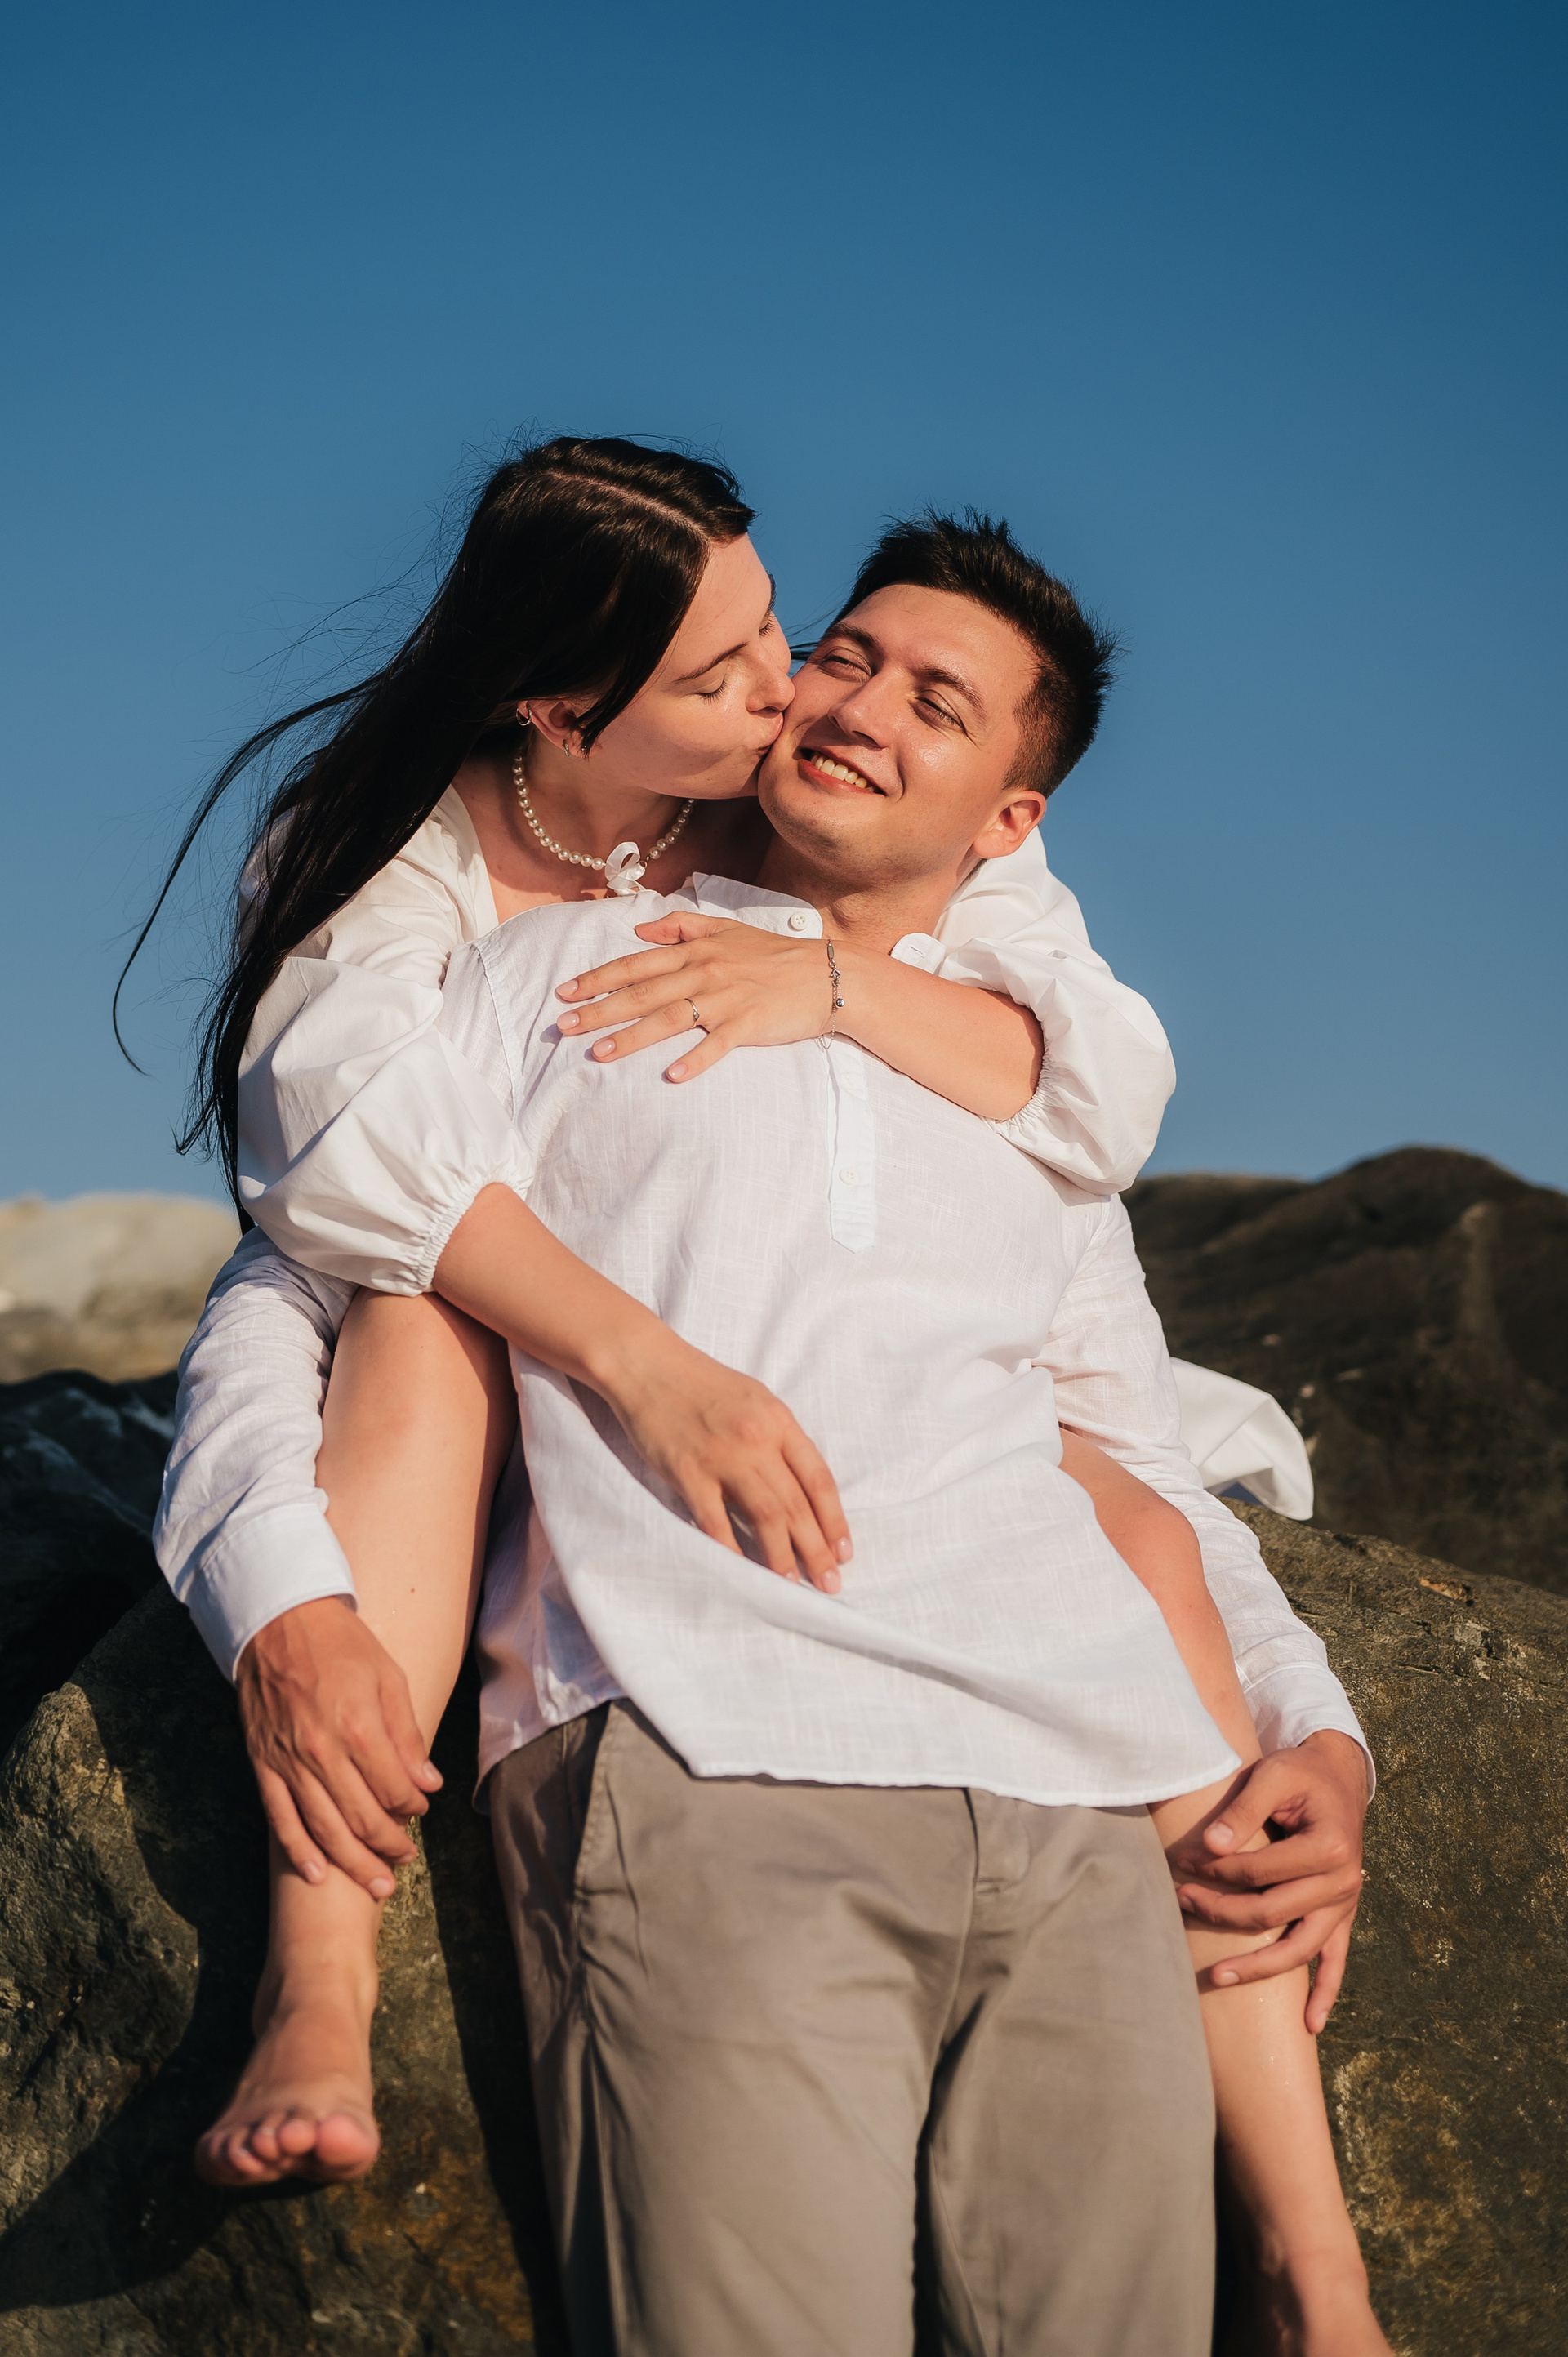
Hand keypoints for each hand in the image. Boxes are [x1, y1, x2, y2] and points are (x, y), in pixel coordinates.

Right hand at [235, 1597, 441, 1895]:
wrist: (278, 1620)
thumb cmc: (341, 1644)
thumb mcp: (388, 1677)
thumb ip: (407, 1734)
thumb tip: (429, 1782)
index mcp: (359, 1727)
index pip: (394, 1789)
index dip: (413, 1806)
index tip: (422, 1808)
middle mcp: (322, 1752)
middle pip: (361, 1818)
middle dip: (389, 1846)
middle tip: (406, 1860)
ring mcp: (289, 1761)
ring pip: (323, 1829)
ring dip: (353, 1863)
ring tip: (377, 1884)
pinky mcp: (263, 1764)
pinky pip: (280, 1818)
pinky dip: (298, 1850)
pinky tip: (316, 1874)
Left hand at [555, 912, 833, 1081]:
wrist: (827, 973)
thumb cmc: (775, 955)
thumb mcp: (728, 929)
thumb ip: (682, 927)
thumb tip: (641, 931)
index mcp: (695, 951)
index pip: (635, 964)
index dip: (598, 978)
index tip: (564, 992)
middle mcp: (704, 972)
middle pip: (642, 992)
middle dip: (599, 1009)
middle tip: (563, 1027)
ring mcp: (727, 998)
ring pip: (670, 1018)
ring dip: (633, 1036)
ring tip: (600, 1053)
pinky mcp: (750, 1022)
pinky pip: (718, 1044)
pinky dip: (696, 1059)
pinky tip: (672, 1076)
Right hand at [603, 1322, 851, 1592]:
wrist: (647, 1365)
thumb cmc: (703, 1383)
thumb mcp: (755, 1400)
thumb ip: (778, 1440)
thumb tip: (801, 1490)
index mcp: (779, 1420)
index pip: (818, 1479)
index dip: (834, 1520)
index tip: (845, 1553)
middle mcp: (757, 1439)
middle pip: (796, 1503)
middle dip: (817, 1549)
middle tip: (831, 1585)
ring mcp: (722, 1456)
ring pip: (765, 1515)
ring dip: (782, 1557)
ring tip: (793, 1586)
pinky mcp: (687, 1472)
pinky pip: (714, 1520)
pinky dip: (731, 1549)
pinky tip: (743, 1573)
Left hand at [1168, 1729, 1368, 2031]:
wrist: (1338, 1777)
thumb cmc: (1300, 1774)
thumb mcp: (1272, 1775)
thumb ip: (1243, 1811)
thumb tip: (1209, 1848)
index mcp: (1329, 1846)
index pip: (1260, 1872)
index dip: (1216, 1869)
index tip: (1180, 1860)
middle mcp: (1343, 1881)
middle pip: (1272, 1912)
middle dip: (1220, 1911)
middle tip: (1179, 1901)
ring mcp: (1344, 1904)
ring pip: (1299, 1949)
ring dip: (1258, 1966)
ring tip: (1215, 1978)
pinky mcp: (1342, 1915)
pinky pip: (1336, 1961)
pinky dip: (1325, 1993)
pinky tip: (1309, 2024)